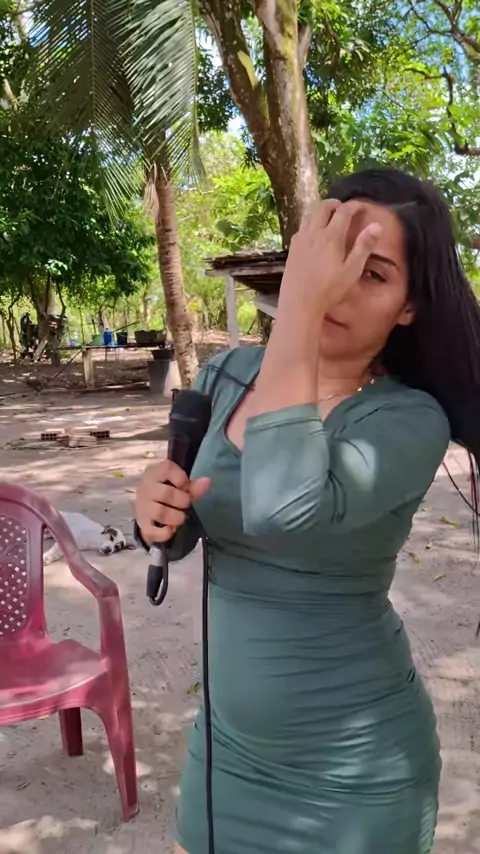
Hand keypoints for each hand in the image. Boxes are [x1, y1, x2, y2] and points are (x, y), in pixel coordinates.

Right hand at [135, 459, 210, 546]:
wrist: (149, 510)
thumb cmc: (166, 493)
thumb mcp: (180, 486)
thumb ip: (193, 486)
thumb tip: (207, 482)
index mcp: (154, 473)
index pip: (167, 468)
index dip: (181, 479)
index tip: (185, 487)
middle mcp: (145, 488)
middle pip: (166, 493)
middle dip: (182, 501)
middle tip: (186, 504)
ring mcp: (142, 507)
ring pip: (160, 512)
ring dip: (176, 517)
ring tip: (181, 518)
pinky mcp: (142, 524)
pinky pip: (151, 531)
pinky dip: (164, 533)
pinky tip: (171, 530)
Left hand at [278, 199, 381, 316]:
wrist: (299, 302)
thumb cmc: (329, 289)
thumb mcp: (352, 270)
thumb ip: (364, 246)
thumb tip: (377, 225)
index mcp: (331, 236)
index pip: (343, 211)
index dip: (354, 205)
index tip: (362, 206)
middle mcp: (314, 233)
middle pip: (322, 207)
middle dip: (334, 203)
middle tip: (343, 208)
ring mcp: (300, 240)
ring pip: (309, 215)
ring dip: (320, 210)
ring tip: (328, 216)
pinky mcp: (292, 249)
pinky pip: (301, 227)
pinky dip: (310, 222)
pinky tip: (313, 233)